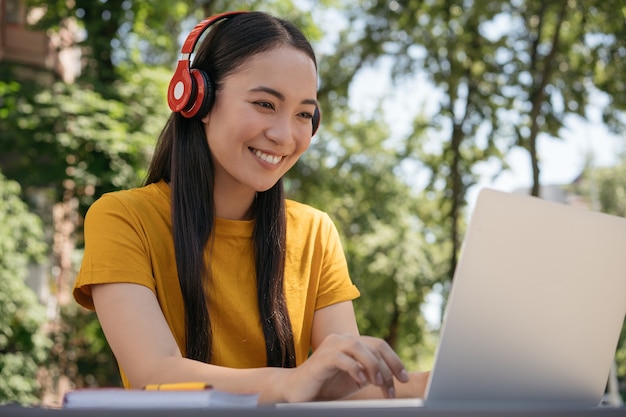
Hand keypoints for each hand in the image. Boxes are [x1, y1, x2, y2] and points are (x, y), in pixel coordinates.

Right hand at [281, 333, 409, 401]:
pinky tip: (361, 382)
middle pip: (373, 345)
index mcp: (351, 342)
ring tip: (378, 383)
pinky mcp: (321, 358)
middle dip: (387, 367)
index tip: (404, 378)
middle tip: (392, 388)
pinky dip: (355, 369)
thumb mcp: (355, 379)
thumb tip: (395, 380)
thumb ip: (372, 375)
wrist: (298, 390)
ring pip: (358, 346)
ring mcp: (331, 346)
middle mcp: (342, 339)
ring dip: (373, 366)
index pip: (379, 345)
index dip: (394, 360)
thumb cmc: (327, 385)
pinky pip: (341, 358)